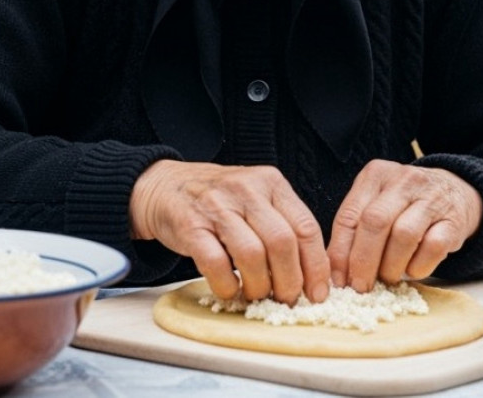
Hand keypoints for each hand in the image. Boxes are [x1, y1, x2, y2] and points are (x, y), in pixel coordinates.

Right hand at [129, 160, 329, 303]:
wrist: (166, 187)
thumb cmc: (218, 200)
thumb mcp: (256, 199)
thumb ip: (283, 225)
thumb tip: (311, 276)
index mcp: (271, 182)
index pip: (306, 227)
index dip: (316, 267)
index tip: (317, 293)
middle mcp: (246, 189)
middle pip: (282, 242)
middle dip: (289, 281)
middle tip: (285, 299)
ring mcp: (216, 205)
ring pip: (252, 254)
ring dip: (259, 286)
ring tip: (256, 294)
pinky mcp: (190, 225)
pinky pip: (216, 263)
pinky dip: (227, 285)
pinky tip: (229, 289)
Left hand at [327, 160, 481, 290]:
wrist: (455, 192)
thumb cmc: (405, 205)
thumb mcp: (377, 204)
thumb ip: (356, 230)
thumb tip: (337, 275)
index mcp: (375, 175)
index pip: (349, 215)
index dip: (340, 252)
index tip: (338, 280)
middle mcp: (403, 180)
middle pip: (375, 222)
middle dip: (363, 261)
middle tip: (361, 286)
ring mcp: (431, 197)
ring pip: (403, 235)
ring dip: (391, 266)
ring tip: (388, 278)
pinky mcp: (454, 219)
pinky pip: (433, 247)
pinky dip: (419, 266)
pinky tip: (413, 271)